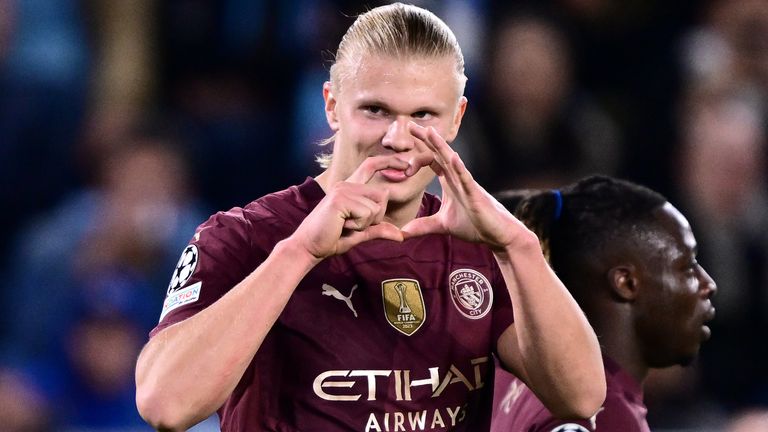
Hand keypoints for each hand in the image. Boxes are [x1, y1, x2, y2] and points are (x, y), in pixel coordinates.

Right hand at [292, 156, 416, 260]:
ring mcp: (343, 190)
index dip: (390, 161)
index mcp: (350, 188)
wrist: (308, 247)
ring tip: (345, 226)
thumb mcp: (360, 233)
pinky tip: (342, 226)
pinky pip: (366, 213)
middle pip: (382, 195)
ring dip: (366, 224)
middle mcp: (347, 184)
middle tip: (354, 225)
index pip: (371, 165)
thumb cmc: (331, 239)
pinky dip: (359, 226)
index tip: (407, 164)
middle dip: (376, 217)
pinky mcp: (340, 199)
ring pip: (376, 207)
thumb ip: (379, 230)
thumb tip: (401, 235)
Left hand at [401, 123, 526, 249]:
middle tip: (410, 124)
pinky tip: (454, 158)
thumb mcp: (442, 225)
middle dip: (426, 139)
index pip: (432, 161)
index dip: (417, 158)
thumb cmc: (474, 225)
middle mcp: (457, 178)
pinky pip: (467, 178)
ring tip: (430, 132)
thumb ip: (422, 226)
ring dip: (440, 146)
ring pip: (452, 161)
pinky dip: (460, 168)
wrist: (496, 234)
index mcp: (449, 181)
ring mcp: (467, 184)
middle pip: (439, 153)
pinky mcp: (475, 194)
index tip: (403, 168)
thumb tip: (401, 233)